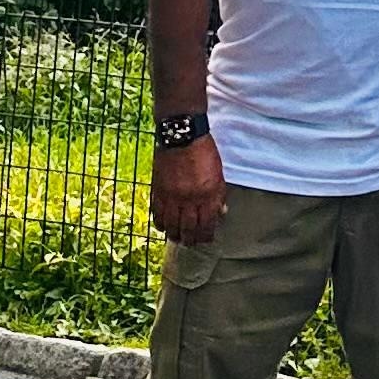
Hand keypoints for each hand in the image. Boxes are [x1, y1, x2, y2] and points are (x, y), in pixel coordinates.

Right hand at [150, 130, 226, 247]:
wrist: (182, 135)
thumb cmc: (204, 152)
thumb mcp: (218, 173)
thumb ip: (219, 195)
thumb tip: (220, 213)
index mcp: (207, 194)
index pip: (206, 225)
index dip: (206, 236)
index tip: (206, 239)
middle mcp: (189, 199)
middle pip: (188, 229)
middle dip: (191, 240)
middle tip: (191, 242)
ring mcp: (172, 197)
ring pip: (172, 226)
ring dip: (175, 235)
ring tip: (178, 237)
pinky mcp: (159, 191)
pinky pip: (158, 215)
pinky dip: (161, 224)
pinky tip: (164, 226)